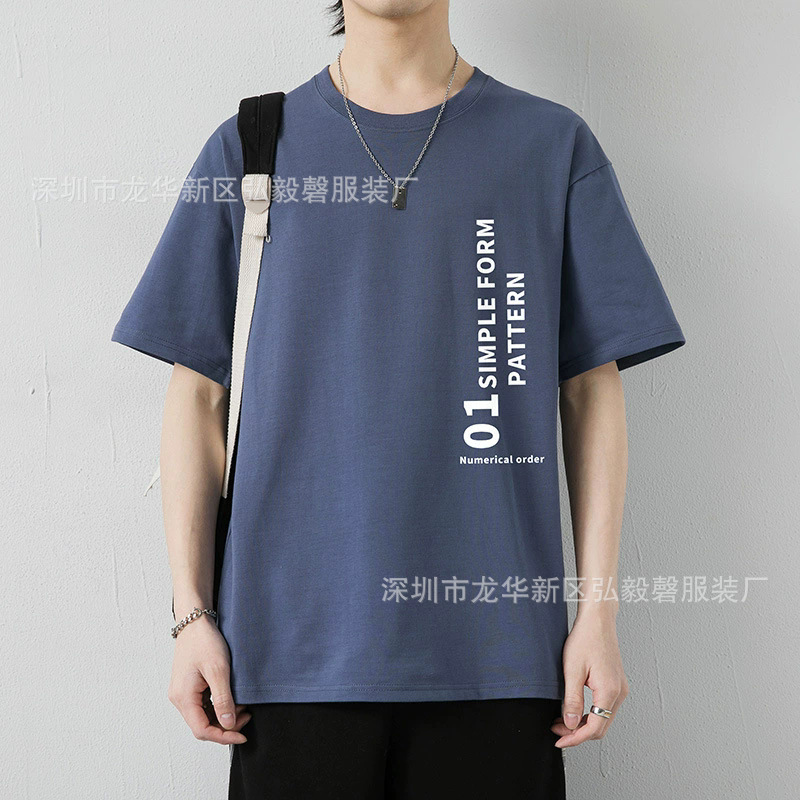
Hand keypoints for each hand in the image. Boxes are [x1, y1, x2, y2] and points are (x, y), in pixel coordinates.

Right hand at [168, 614, 251, 744]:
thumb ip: (223, 699)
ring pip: (203, 716)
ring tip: (242, 707)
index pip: (202, 730)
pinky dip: (218, 706)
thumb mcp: (218, 670)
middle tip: (246, 717)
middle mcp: (179, 698)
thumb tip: (228, 724)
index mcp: (183, 697)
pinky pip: (203, 705)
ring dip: (223, 716)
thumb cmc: (204, 641)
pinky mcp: (189, 686)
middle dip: (225, 726)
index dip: (223, 736)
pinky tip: (232, 698)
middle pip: (202, 725)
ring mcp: (183, 692)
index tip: (242, 735)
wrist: (195, 622)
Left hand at [550, 611, 628, 747]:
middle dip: (577, 733)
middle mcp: (619, 693)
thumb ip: (572, 699)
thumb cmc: (586, 638)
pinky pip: (604, 708)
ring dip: (583, 724)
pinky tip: (574, 709)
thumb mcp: (572, 670)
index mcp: (609, 691)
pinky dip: (589, 714)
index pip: (594, 728)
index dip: (575, 738)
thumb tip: (570, 724)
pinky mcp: (616, 684)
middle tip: (557, 729)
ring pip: (603, 719)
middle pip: (600, 727)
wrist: (598, 620)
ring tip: (562, 720)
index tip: (559, 740)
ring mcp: (620, 689)